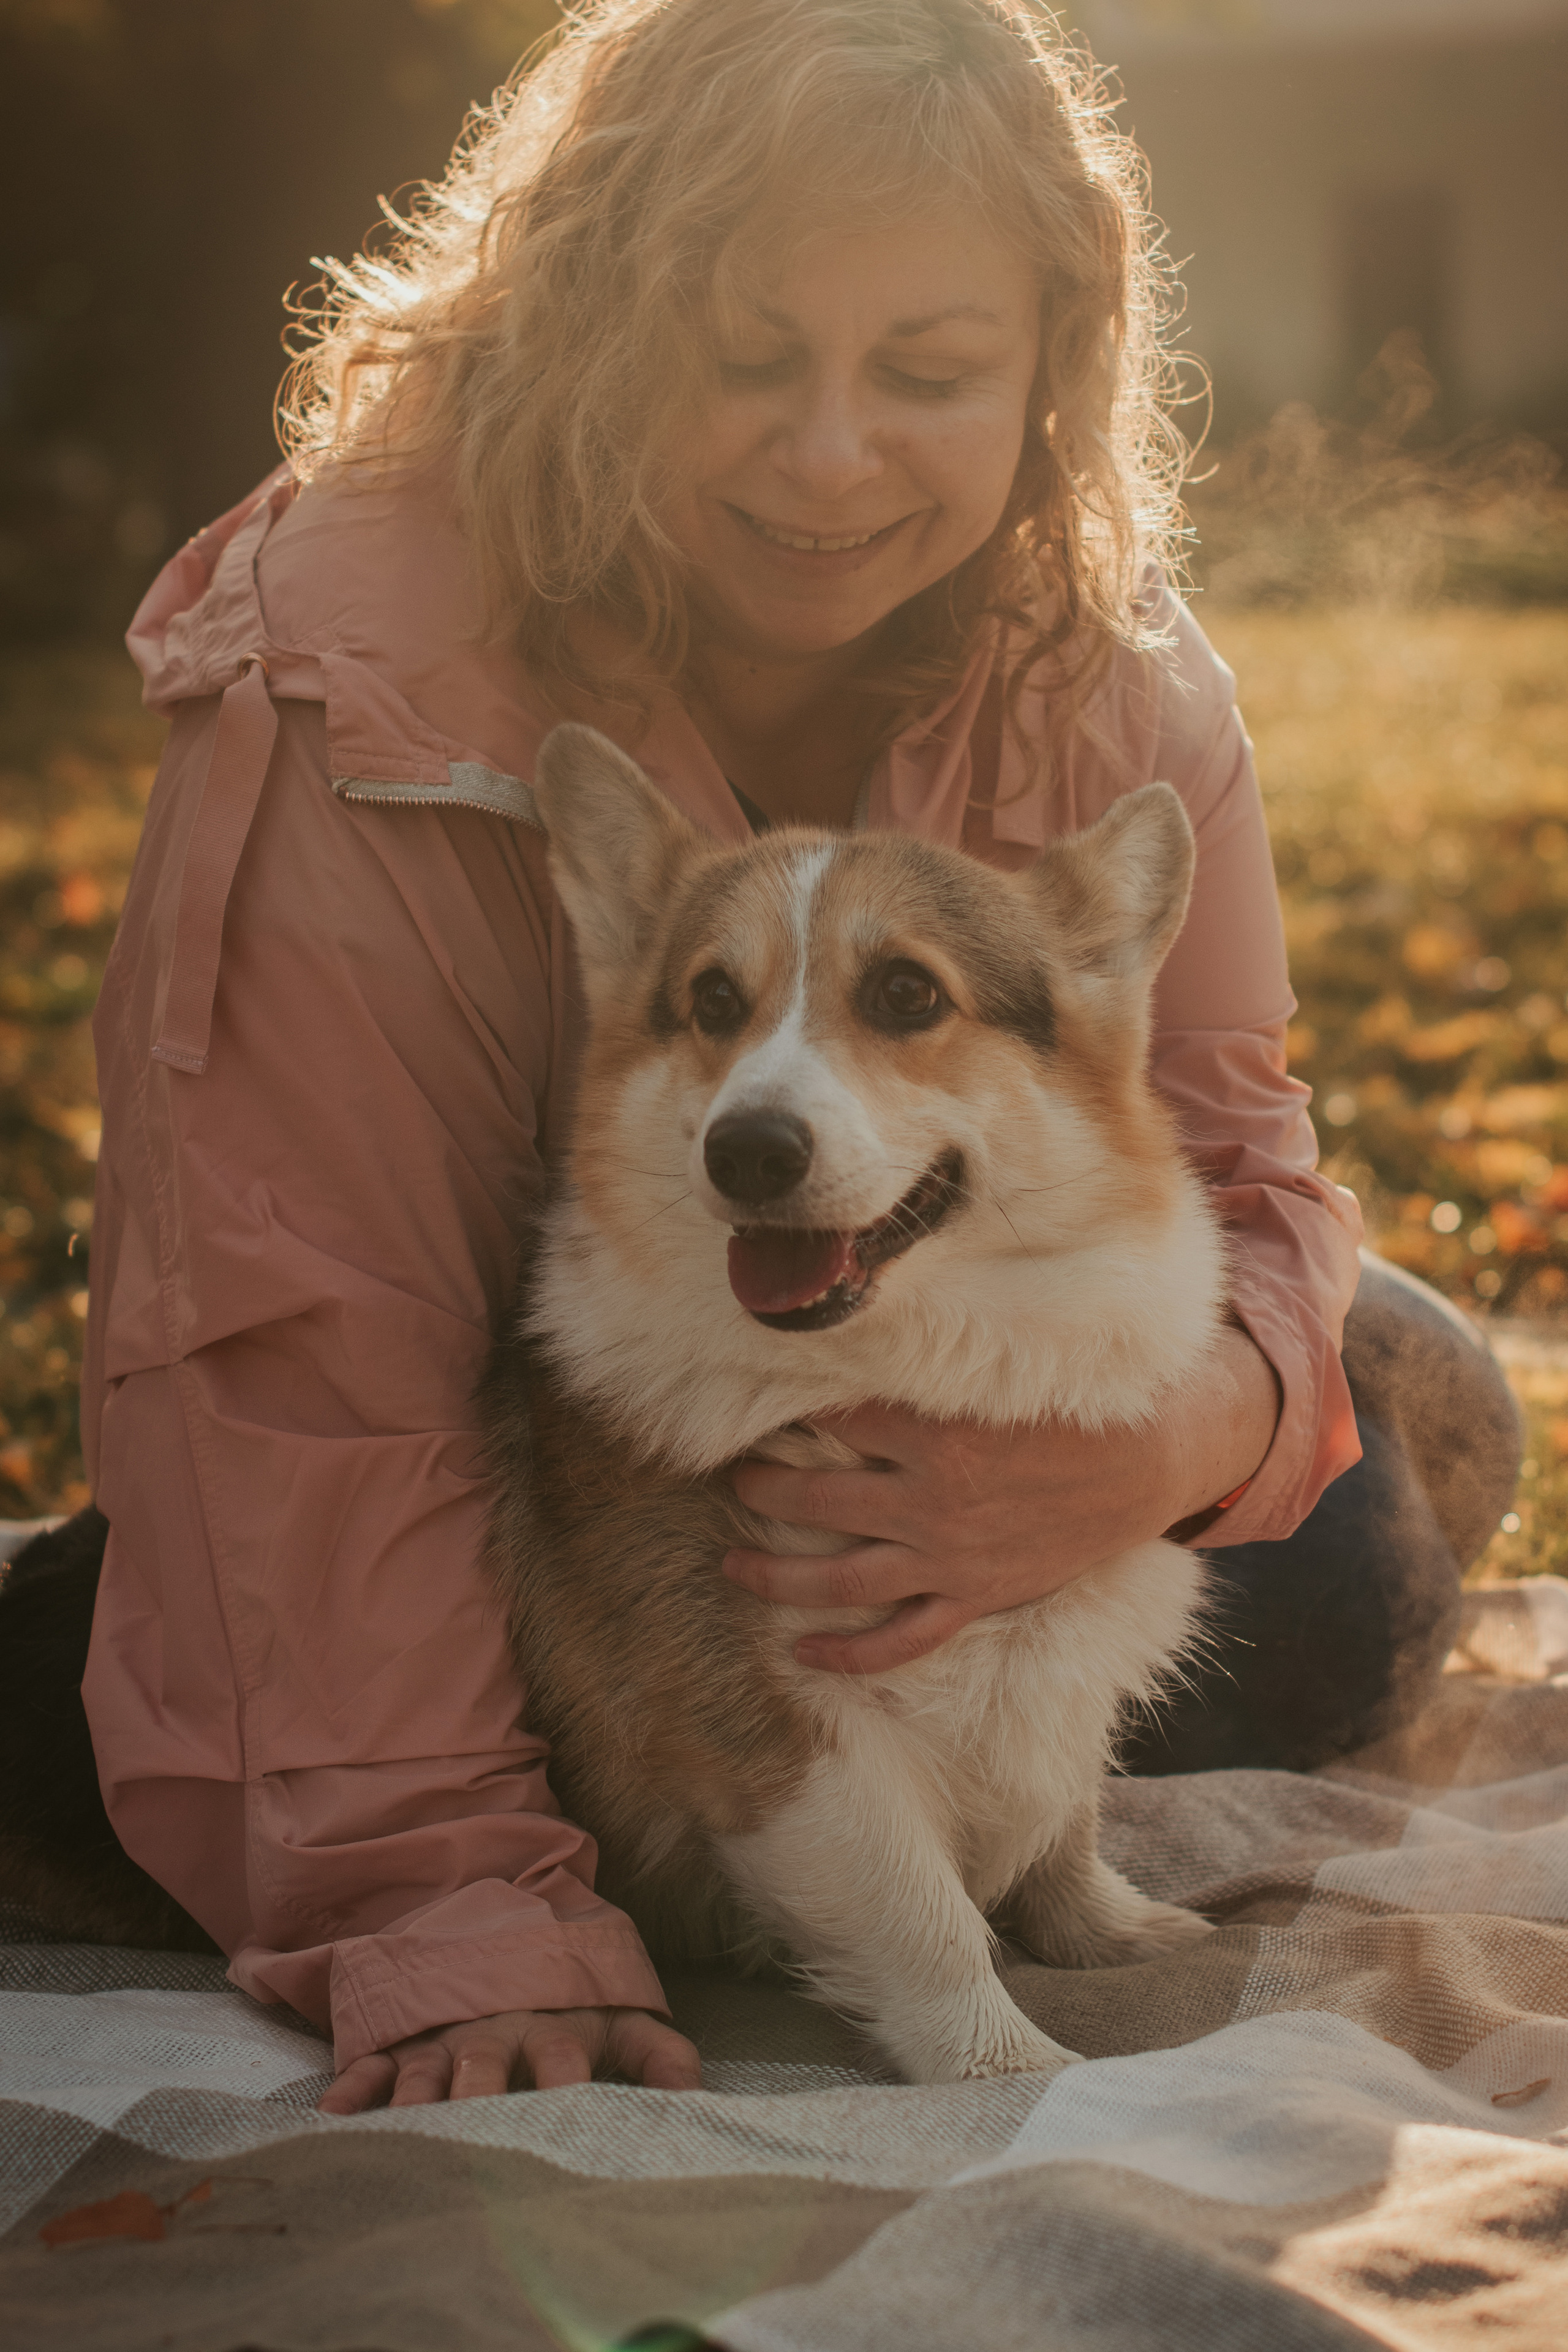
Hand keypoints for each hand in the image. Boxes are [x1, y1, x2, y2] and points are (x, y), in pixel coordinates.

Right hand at [318, 2005, 700, 2111]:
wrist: (512, 1922)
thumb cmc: (577, 1993)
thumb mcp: (625, 2016)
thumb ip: (665, 2058)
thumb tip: (700, 2103)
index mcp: (557, 2029)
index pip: (563, 2066)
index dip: (565, 2094)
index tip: (565, 2128)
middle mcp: (498, 2031)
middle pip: (484, 2068)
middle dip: (476, 2100)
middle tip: (467, 2135)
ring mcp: (446, 2032)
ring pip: (425, 2069)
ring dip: (412, 2101)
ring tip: (399, 2135)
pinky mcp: (405, 2035)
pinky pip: (373, 2059)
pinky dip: (353, 2085)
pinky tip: (333, 2113)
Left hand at [723, 1322, 1279, 1675]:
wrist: (1150, 1461)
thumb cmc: (1073, 1401)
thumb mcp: (999, 1369)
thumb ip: (931, 1365)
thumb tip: (857, 1341)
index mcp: (935, 1433)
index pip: (831, 1421)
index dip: (785, 1413)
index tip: (749, 1407)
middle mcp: (932, 1500)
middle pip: (815, 1503)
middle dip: (760, 1491)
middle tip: (729, 1478)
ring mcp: (951, 1558)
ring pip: (840, 1580)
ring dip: (776, 1578)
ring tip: (729, 1567)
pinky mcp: (974, 1596)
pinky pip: (900, 1640)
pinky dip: (849, 1654)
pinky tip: (803, 1654)